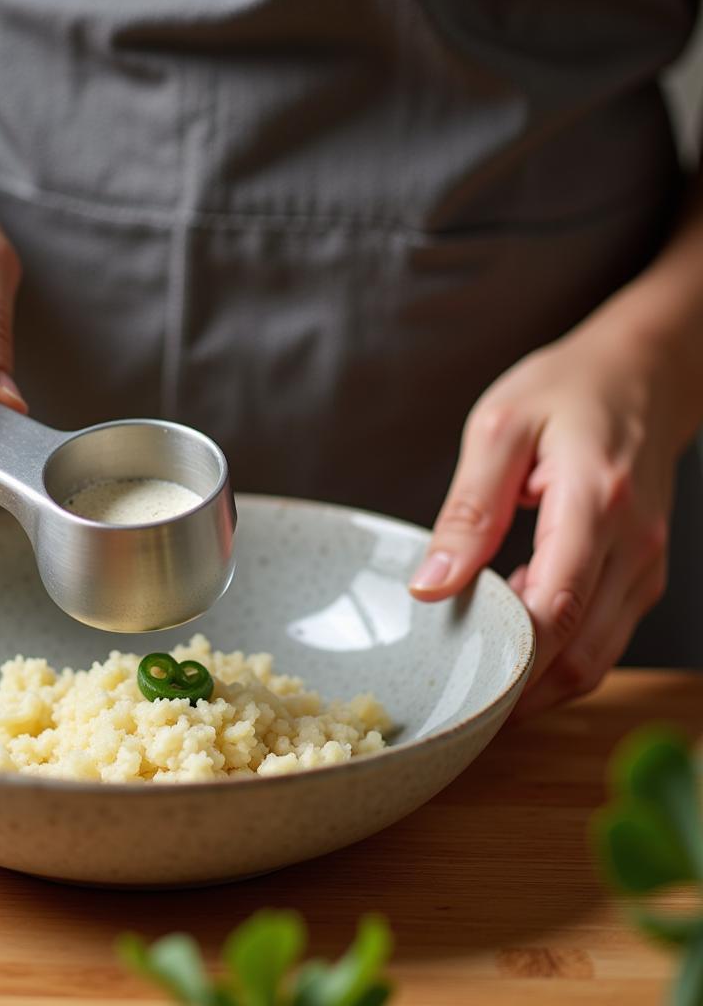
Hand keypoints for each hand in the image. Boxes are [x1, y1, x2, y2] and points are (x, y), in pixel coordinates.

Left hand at [408, 318, 683, 718]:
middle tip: (455, 704)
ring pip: (596, 659)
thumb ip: (467, 511)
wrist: (642, 373)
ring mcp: (645, 565)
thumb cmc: (564, 391)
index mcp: (594, 502)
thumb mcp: (498, 431)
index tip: (458, 685)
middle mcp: (633, 545)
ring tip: (475, 679)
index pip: (557, 608)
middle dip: (518, 691)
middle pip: (581, 653)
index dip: (511, 662)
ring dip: (538, 681)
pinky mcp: (641, 574)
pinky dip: (557, 655)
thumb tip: (432, 585)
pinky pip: (602, 637)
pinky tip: (510, 641)